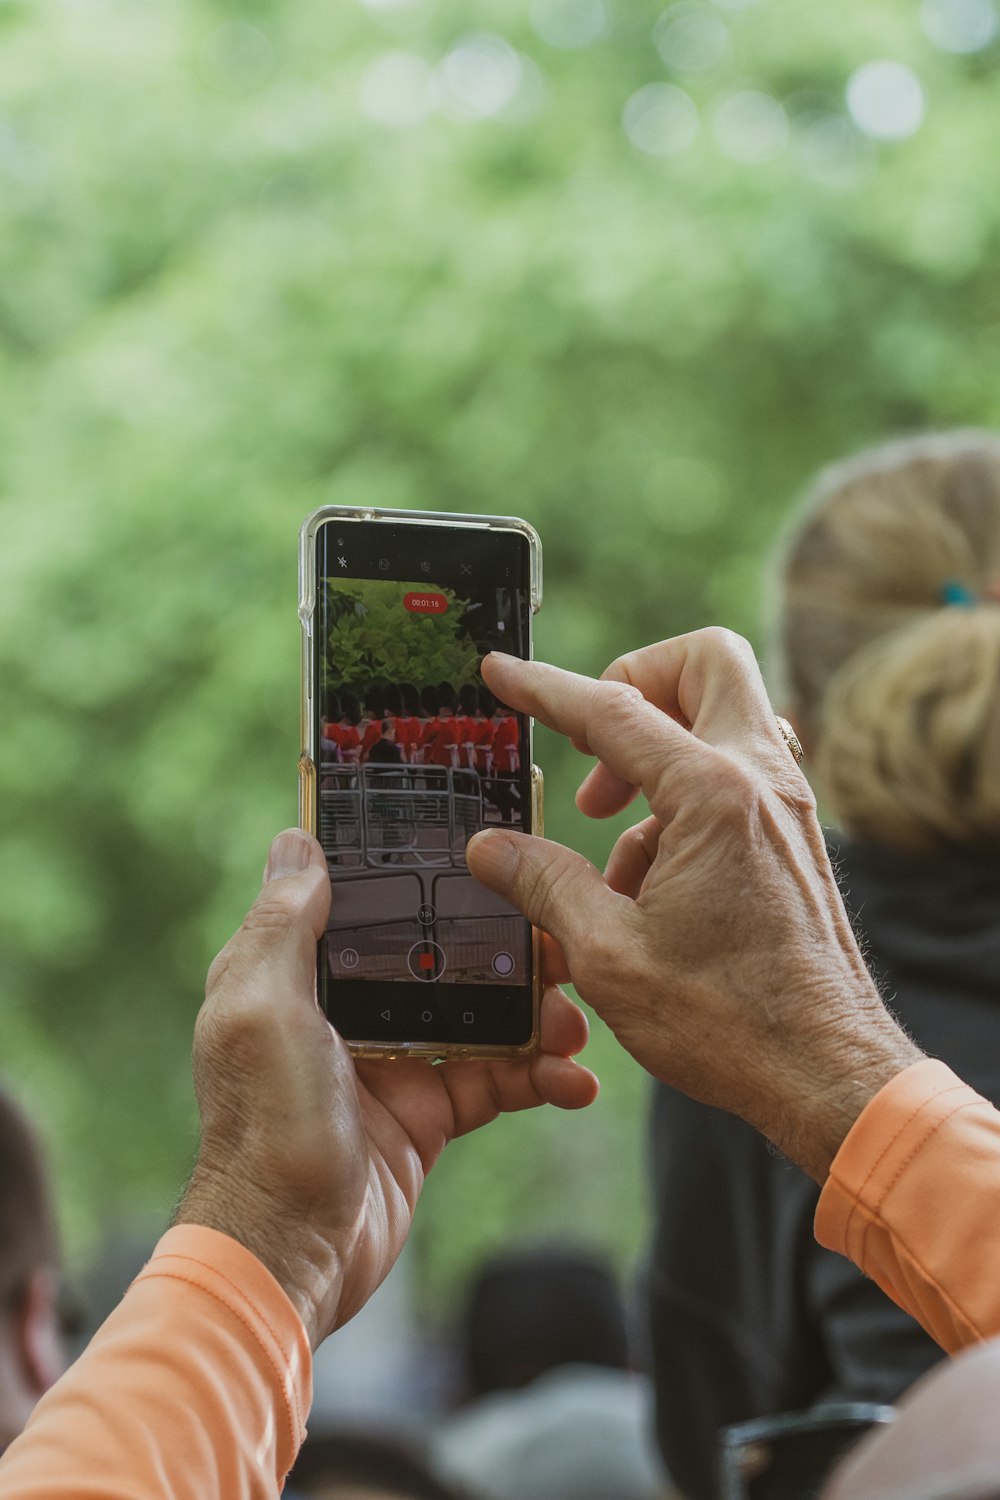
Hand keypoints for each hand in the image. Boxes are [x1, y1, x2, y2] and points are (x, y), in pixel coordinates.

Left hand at [175, 829, 597, 1347]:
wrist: (290, 1252)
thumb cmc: (264, 1124)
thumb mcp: (259, 1007)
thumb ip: (283, 924)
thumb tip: (298, 841)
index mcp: (303, 973)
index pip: (372, 903)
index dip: (427, 875)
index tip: (491, 852)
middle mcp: (348, 1010)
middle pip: (444, 954)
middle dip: (507, 949)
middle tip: (564, 945)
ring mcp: (394, 1062)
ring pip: (483, 1015)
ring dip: (537, 1015)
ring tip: (576, 1025)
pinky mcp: (428, 1114)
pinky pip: (497, 1080)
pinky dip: (540, 1077)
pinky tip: (576, 1080)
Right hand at [467, 629, 922, 1181]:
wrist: (826, 1073)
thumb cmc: (729, 1022)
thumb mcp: (608, 954)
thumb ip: (544, 883)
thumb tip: (491, 847)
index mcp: (713, 796)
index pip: (613, 710)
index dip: (545, 688)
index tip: (502, 673)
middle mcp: (763, 781)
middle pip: (707, 661)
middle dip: (638, 680)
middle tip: (593, 744)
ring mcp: (788, 806)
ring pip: (724, 715)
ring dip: (658, 748)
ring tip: (608, 831)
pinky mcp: (794, 837)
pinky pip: (735, 773)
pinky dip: (684, 797)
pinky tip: (648, 880)